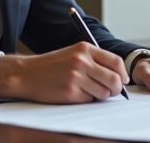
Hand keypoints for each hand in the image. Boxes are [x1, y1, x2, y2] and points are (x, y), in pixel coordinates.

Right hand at [0, 42, 128, 103]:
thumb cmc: (52, 65)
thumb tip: (119, 75)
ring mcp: (76, 77)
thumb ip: (95, 60)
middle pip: (114, 79)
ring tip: (87, 91)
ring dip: (100, 95)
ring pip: (104, 93)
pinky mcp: (70, 92)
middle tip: (111, 91)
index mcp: (85, 48)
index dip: (123, 73)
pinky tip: (75, 93)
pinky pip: (89, 100)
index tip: (123, 80)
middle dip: (116, 89)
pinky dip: (86, 100)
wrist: (26, 74)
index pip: (116, 61)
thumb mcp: (74, 53)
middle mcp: (82, 61)